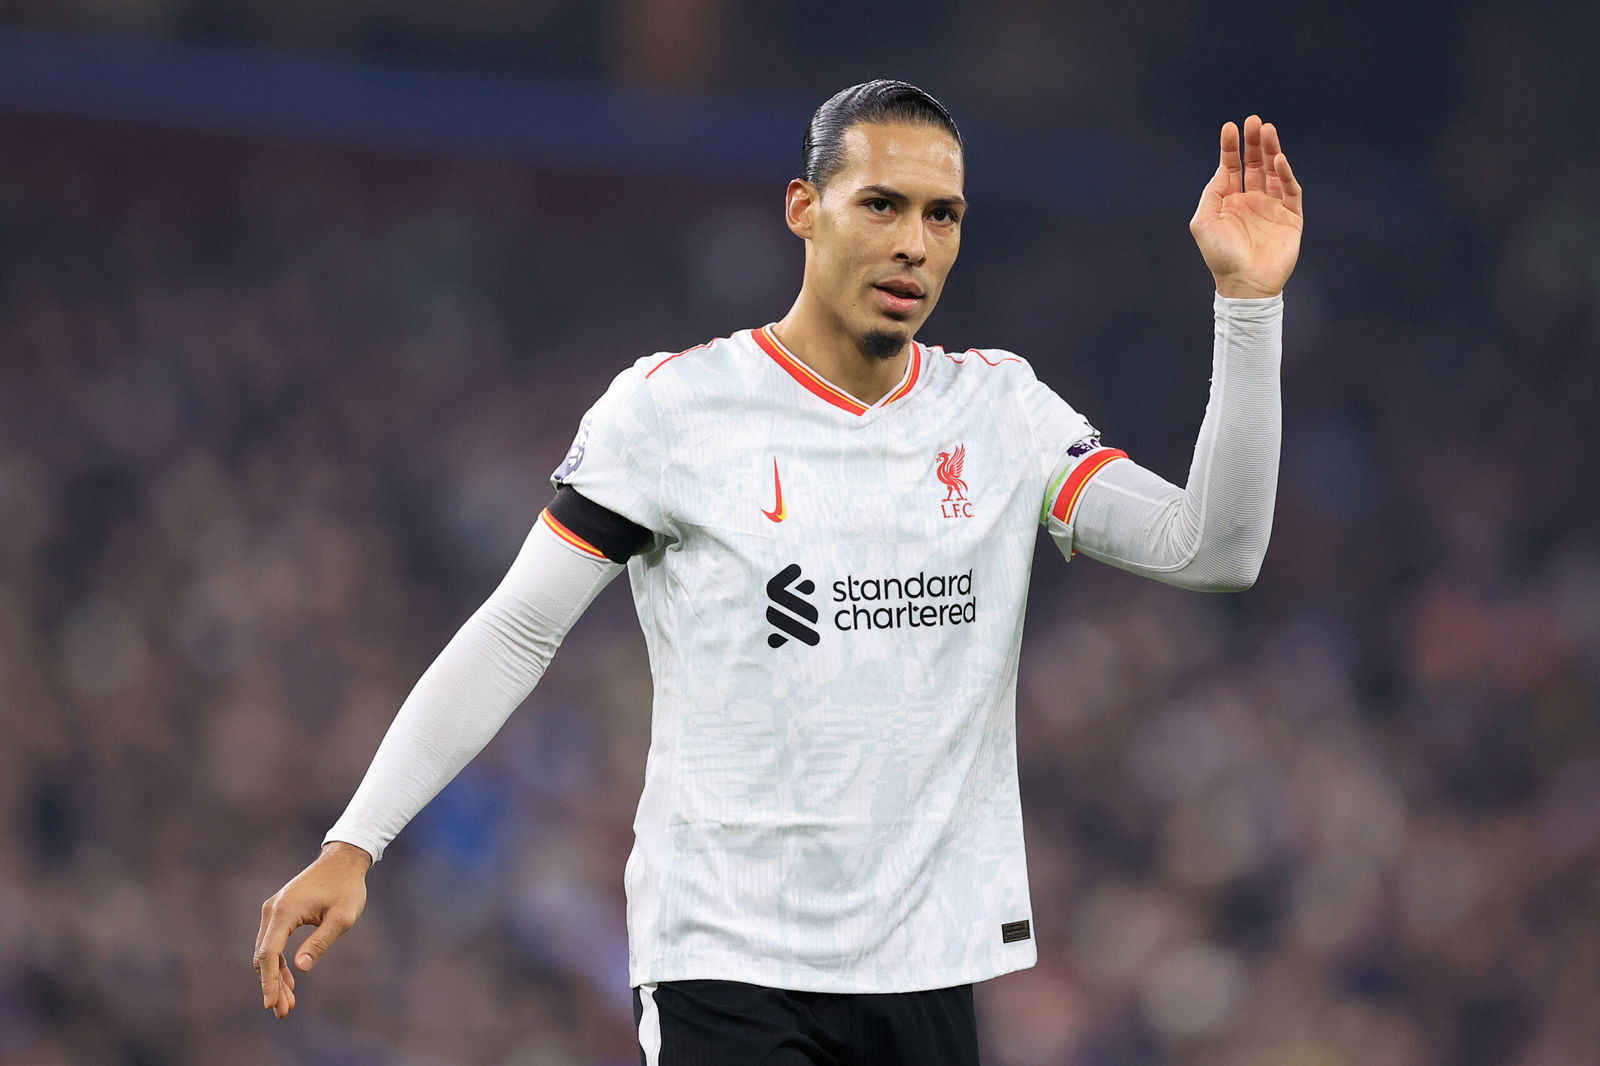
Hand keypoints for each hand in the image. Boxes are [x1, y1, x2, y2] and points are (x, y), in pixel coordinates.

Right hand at [253, 841, 370, 1018]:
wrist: (343, 860)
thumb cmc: (347, 888)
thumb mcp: (342, 917)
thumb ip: (321, 942)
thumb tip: (300, 968)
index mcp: (284, 912)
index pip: (269, 954)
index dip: (269, 982)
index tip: (271, 1005)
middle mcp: (272, 910)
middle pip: (264, 956)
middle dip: (272, 985)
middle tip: (284, 1012)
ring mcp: (273, 910)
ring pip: (266, 951)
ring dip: (275, 977)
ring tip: (288, 1002)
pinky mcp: (279, 911)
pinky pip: (272, 942)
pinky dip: (279, 962)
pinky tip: (290, 979)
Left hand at [1190, 115, 1303, 298]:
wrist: (1244, 282)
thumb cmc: (1220, 256)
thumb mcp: (1204, 221)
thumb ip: (1211, 193)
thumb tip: (1222, 169)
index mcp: (1229, 202)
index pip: (1232, 167)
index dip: (1231, 147)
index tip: (1231, 127)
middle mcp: (1251, 201)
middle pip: (1255, 164)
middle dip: (1253, 142)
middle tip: (1254, 121)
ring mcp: (1271, 208)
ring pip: (1274, 172)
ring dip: (1271, 150)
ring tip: (1267, 130)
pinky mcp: (1290, 217)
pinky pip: (1290, 190)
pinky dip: (1286, 174)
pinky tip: (1279, 159)